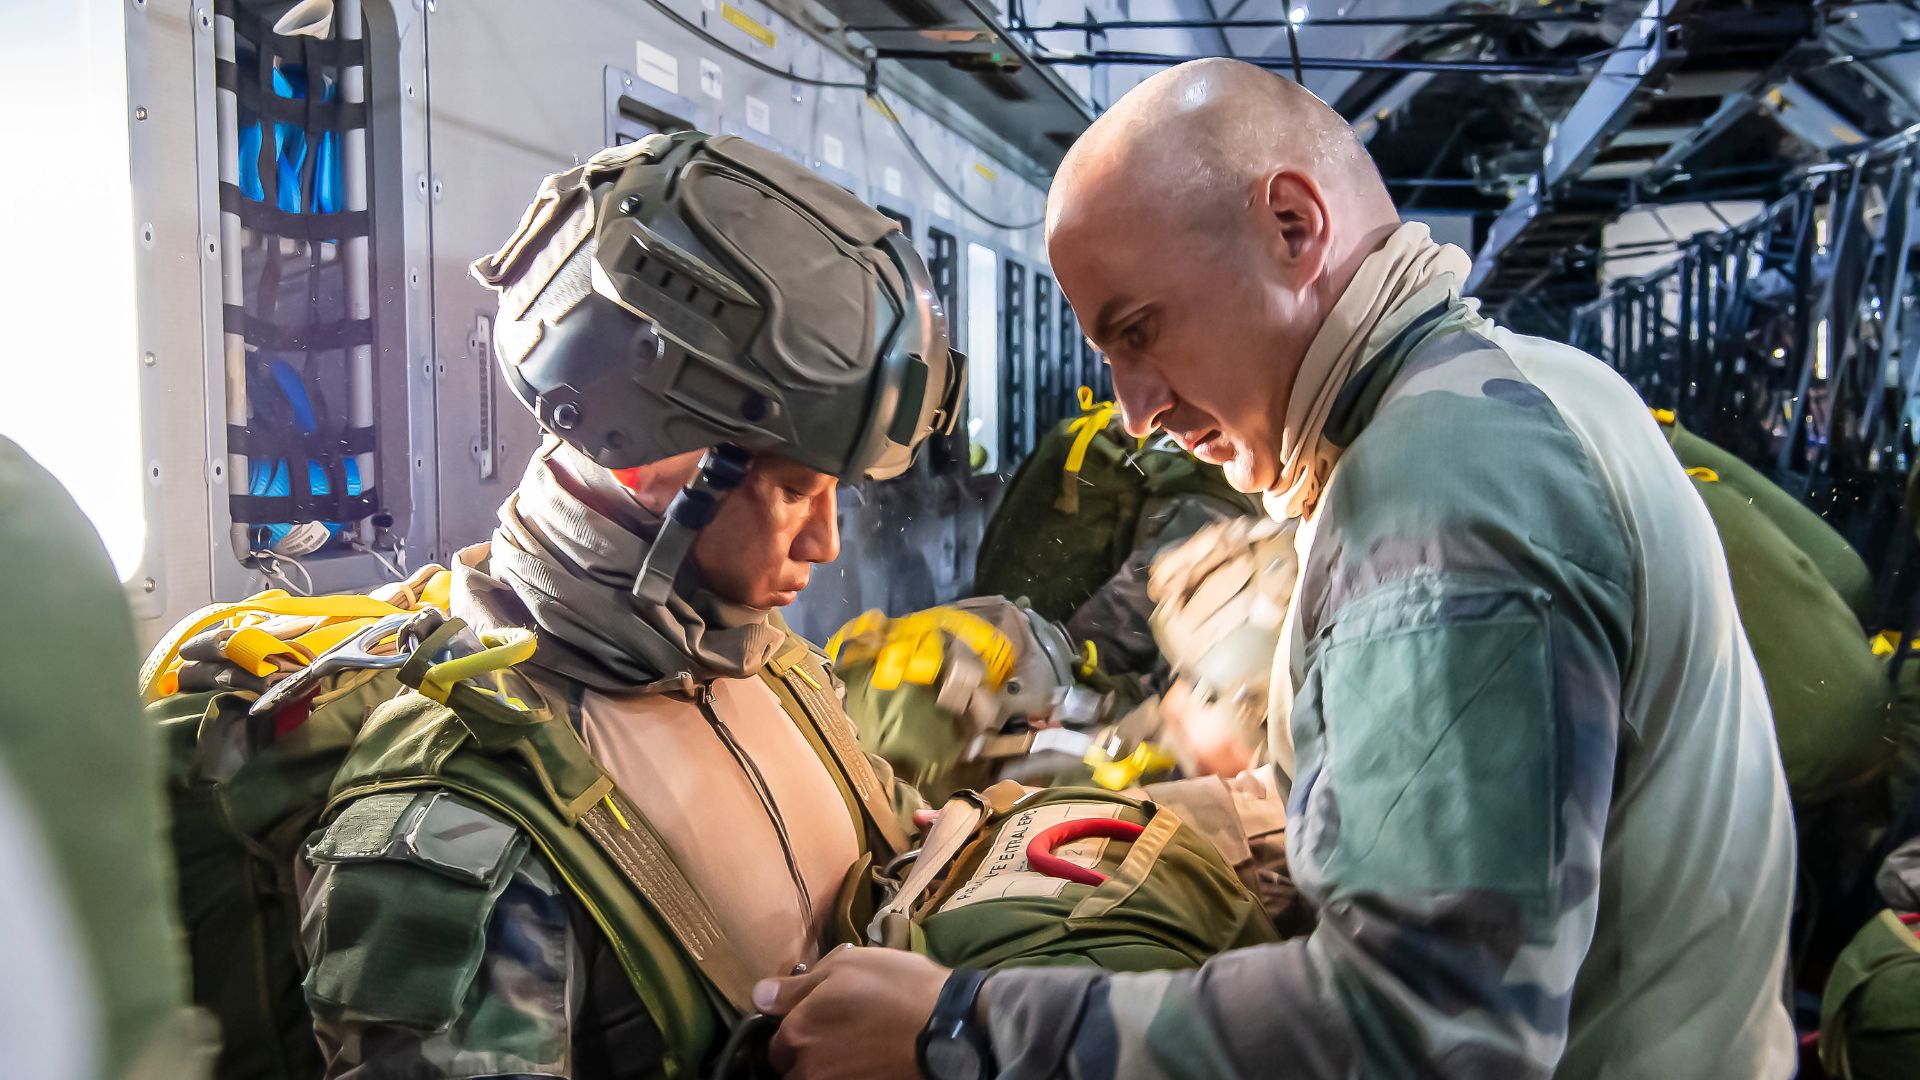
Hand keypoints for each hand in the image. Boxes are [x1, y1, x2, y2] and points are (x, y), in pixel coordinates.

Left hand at [756, 945, 950, 1079]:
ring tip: (850, 1046)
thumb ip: (796, 986)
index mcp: (798, 1033)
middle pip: (790, 1069)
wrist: (948, 1025)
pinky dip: (848, 1072)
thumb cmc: (895, 986)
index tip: (809, 1015)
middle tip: (831, 1031)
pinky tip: (866, 1056)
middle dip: (801, 1053)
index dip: (790, 1027)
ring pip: (815, 1078)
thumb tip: (760, 996)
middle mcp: (809, 1068)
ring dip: (823, 1066)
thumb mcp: (844, 966)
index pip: (773, 1043)